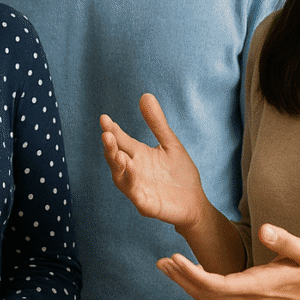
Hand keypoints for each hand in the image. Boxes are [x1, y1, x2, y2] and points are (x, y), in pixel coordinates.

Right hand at [101, 93, 206, 230]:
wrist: (195, 202)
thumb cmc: (180, 173)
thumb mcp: (170, 143)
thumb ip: (156, 123)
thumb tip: (146, 95)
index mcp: (138, 154)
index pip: (120, 140)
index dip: (112, 130)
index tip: (104, 119)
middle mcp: (133, 169)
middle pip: (115, 157)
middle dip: (110, 147)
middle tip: (106, 134)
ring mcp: (138, 187)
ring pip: (120, 177)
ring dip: (117, 166)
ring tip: (117, 154)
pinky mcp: (146, 204)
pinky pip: (135, 194)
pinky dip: (131, 184)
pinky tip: (131, 172)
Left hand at [158, 223, 299, 299]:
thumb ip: (285, 241)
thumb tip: (264, 229)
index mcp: (256, 287)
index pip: (217, 285)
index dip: (192, 274)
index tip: (174, 258)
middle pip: (205, 293)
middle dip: (181, 277)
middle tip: (161, 261)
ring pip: (206, 297)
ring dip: (184, 281)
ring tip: (164, 265)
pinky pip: (212, 296)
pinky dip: (195, 284)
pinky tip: (185, 271)